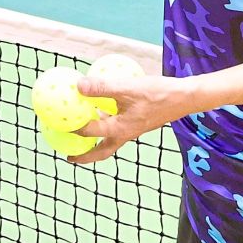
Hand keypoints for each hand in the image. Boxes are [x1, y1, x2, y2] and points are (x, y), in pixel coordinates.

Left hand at [68, 74, 187, 164]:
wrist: (184, 98)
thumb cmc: (157, 93)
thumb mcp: (127, 87)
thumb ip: (102, 87)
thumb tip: (78, 85)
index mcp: (120, 129)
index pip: (90, 132)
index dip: (73, 129)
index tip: (58, 126)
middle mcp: (125, 134)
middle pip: (101, 151)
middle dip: (85, 156)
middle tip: (69, 156)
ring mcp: (133, 130)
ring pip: (110, 140)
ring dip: (95, 140)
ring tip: (81, 133)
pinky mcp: (138, 123)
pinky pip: (118, 127)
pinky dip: (107, 122)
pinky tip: (102, 107)